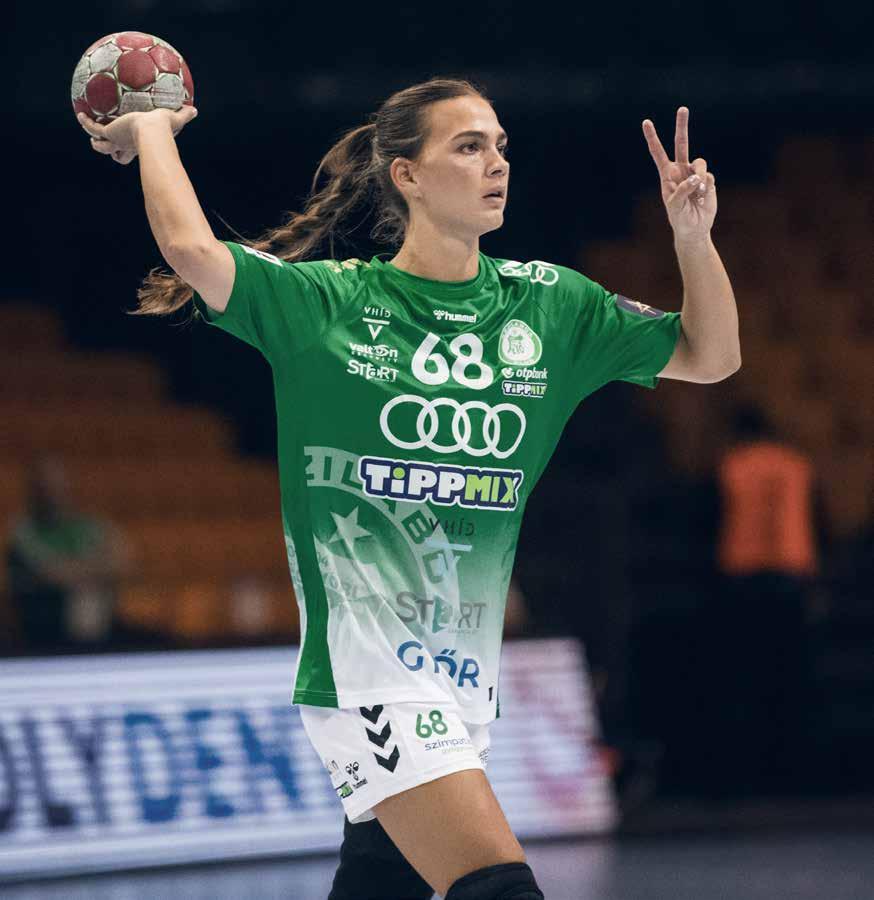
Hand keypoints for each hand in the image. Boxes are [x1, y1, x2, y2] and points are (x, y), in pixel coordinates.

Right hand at [76, 106, 197, 164]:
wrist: (152, 132)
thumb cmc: (163, 130)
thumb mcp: (173, 119)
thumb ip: (183, 115)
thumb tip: (195, 110)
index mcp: (139, 145)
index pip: (133, 152)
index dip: (131, 152)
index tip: (131, 147)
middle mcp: (126, 146)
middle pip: (116, 155)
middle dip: (112, 152)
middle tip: (108, 144)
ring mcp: (116, 141)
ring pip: (101, 146)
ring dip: (96, 142)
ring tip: (89, 131)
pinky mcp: (109, 133)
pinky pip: (92, 128)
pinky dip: (86, 122)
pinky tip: (80, 114)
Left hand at [642, 107, 716, 242]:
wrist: (694, 228)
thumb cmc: (679, 217)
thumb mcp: (675, 206)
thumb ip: (683, 190)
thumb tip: (696, 177)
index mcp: (667, 174)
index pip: (658, 153)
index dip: (652, 138)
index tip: (646, 122)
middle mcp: (681, 170)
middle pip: (681, 143)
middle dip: (681, 126)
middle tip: (682, 108)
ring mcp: (695, 173)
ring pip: (700, 162)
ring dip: (699, 175)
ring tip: (699, 191)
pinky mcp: (708, 179)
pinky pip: (709, 177)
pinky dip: (707, 187)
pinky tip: (703, 197)